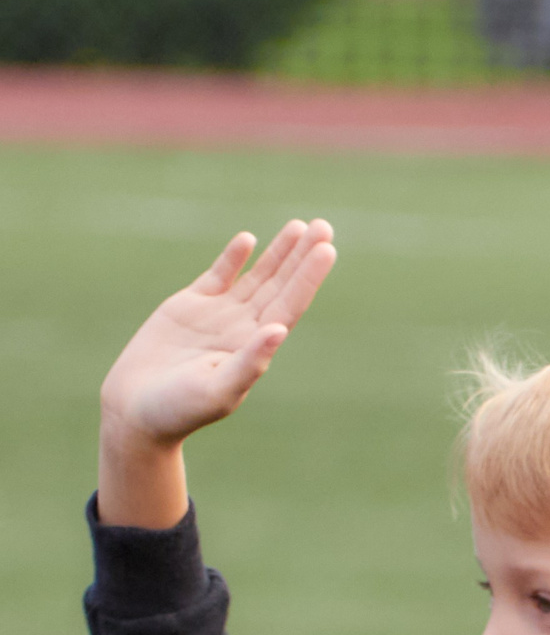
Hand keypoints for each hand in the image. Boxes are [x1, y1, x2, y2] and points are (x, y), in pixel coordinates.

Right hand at [98, 223, 335, 527]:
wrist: (137, 409)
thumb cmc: (179, 409)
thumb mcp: (218, 388)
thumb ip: (250, 361)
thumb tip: (279, 331)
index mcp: (257, 347)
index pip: (290, 305)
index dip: (308, 277)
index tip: (327, 250)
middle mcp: (244, 328)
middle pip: (281, 285)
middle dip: (301, 256)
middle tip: (324, 225)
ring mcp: (218, 315)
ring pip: (256, 277)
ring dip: (278, 253)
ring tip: (299, 226)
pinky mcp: (189, 306)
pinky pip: (218, 276)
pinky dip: (233, 258)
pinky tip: (249, 240)